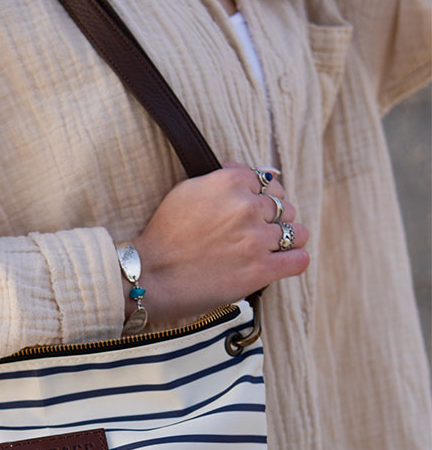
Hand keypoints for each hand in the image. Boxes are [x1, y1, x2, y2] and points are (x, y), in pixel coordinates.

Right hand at [130, 164, 308, 324]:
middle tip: (255, 232)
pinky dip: (293, 260)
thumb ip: (221, 178)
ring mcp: (256, 239)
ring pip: (297, 232)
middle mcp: (247, 207)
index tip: (250, 210)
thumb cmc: (164, 234)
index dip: (261, 196)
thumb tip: (247, 174)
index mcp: (230, 182)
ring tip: (271, 248)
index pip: (268, 181)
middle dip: (273, 218)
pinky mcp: (261, 270)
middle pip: (284, 206)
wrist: (151, 275)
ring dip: (287, 239)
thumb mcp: (187, 190)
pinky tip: (280, 263)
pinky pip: (299, 260)